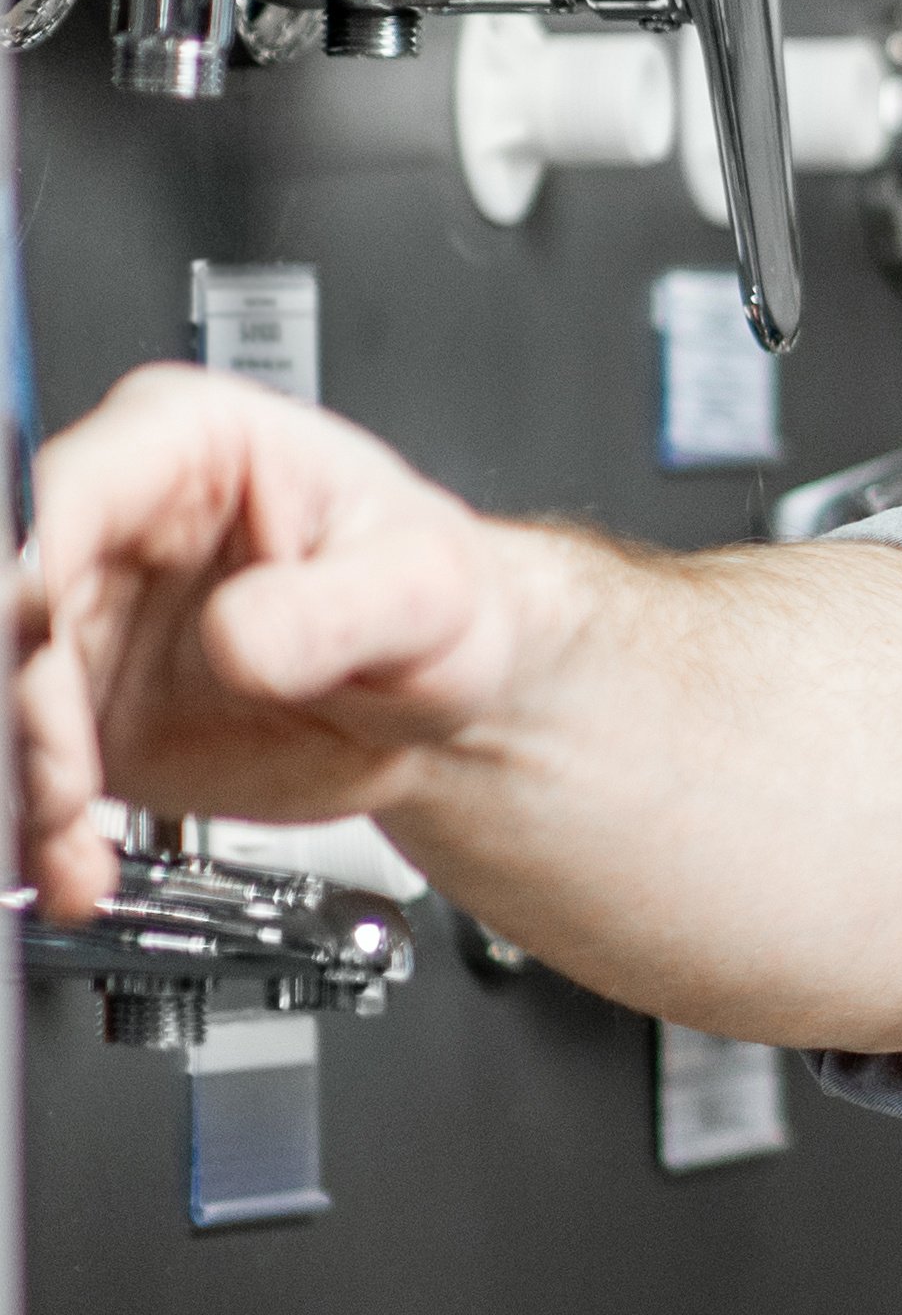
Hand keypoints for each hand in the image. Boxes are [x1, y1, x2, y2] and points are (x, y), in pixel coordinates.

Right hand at [15, 365, 550, 918]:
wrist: (444, 695)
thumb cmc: (440, 601)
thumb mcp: (427, 592)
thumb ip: (335, 609)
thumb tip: (239, 638)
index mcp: (184, 445)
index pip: (60, 497)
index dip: (28, 583)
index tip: (32, 662)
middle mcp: (107, 525)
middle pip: (7, 606)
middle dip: (18, 702)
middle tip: (56, 778)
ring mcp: (78, 623)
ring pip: (5, 698)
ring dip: (22, 777)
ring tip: (68, 837)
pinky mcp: (71, 711)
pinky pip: (24, 771)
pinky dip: (40, 829)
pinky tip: (80, 869)